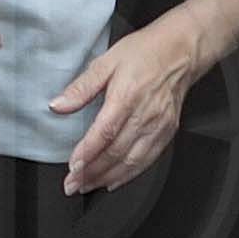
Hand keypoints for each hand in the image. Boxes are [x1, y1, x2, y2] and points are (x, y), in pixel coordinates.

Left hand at [55, 8, 213, 195]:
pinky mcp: (167, 132)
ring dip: (107, 178)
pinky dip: (129, 175)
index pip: (104, 133)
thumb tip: (57, 105)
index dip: (87, 153)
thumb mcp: (106, 61)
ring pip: (131, 162)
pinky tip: (114, 181)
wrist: (180, 52)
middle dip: (91, 172)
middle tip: (72, 184)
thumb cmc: (144, 53)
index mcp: (126, 96)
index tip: (72, 167)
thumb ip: (81, 87)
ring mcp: (158, 127)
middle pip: (115, 152)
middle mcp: (144, 115)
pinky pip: (147, 160)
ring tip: (88, 186)